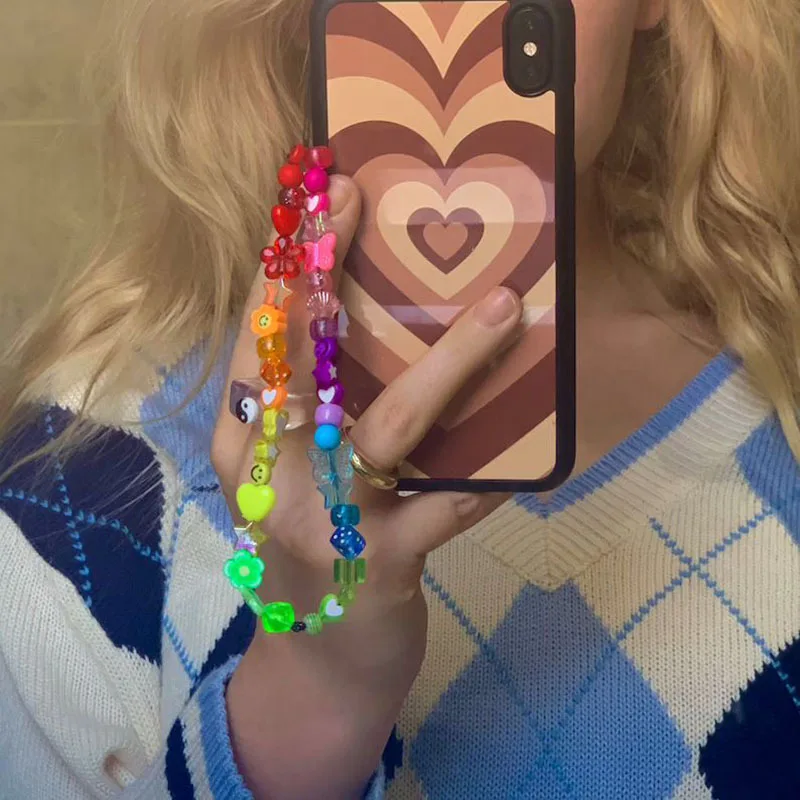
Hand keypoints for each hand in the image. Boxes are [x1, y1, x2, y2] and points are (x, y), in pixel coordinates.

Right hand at [212, 176, 521, 798]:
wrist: (316, 668)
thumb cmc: (308, 549)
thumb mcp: (290, 477)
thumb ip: (311, 414)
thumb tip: (365, 323)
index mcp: (240, 444)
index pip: (253, 337)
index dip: (282, 264)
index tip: (313, 192)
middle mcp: (269, 474)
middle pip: (303, 362)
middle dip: (332, 276)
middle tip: (365, 200)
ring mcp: (324, 521)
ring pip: (391, 426)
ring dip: (451, 362)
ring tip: (503, 307)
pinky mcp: (379, 567)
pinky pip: (448, 508)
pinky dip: (490, 472)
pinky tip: (537, 442)